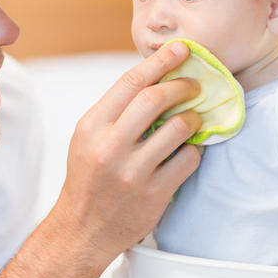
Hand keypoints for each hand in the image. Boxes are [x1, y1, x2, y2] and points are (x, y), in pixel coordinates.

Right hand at [0, 42, 201, 277]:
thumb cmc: (88, 175)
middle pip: (155, 99)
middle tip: (194, 84)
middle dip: (182, 85)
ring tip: (193, 117)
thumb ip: (115, 110)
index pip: (129, 82)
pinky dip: (194, 149)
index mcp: (92, 126)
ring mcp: (133, 172)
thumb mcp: (88, 136)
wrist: (83, 228)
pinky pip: (188, 160)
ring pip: (178, 129)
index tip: (181, 50)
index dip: (160, 62)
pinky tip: (188, 148)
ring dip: (193, 117)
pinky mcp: (154, 194)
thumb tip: (154, 77)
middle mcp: (109, 146)